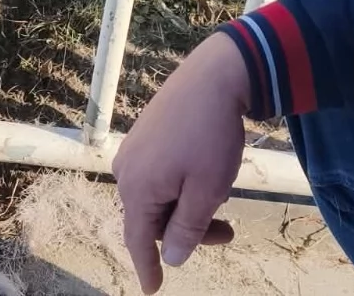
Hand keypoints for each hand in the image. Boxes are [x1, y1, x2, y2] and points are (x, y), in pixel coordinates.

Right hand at [111, 32, 249, 293]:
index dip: (148, 268)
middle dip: (185, 231)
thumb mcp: (207, 191)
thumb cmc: (210, 138)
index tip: (153, 290)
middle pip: (150, 218)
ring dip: (185, 207)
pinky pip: (156, 174)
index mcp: (137, 189)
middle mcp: (126, 171)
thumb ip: (187, 229)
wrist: (212, 78)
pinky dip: (180, 186)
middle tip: (228, 232)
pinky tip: (205, 173)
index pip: (138, 241)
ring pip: (156, 195)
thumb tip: (172, 257)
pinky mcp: (144, 135)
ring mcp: (133, 150)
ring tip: (222, 198)